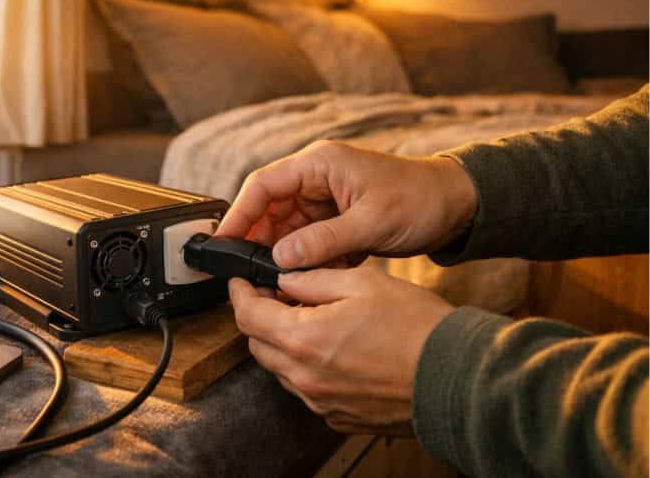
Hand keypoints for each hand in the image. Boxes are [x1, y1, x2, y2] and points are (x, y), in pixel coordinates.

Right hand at [216, 140, 477, 268]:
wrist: (458, 206)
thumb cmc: (420, 201)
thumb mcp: (371, 223)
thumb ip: (323, 241)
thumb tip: (281, 259)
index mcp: (319, 165)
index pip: (263, 185)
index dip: (240, 213)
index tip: (224, 242)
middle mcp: (316, 179)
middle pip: (269, 208)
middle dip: (258, 240)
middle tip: (246, 273)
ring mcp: (325, 200)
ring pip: (286, 228)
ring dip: (281, 255)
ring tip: (274, 282)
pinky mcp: (335, 220)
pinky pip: (307, 241)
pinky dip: (303, 260)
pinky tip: (303, 281)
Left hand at [228, 268, 453, 434]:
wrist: (457, 378)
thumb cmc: (415, 327)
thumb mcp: (361, 283)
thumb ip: (313, 279)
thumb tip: (285, 278)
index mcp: (303, 340)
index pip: (247, 317)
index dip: (239, 294)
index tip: (241, 282)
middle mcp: (305, 378)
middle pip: (258, 345)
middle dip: (260, 318)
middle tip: (277, 296)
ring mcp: (321, 402)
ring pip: (281, 370)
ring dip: (284, 344)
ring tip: (310, 320)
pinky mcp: (339, 417)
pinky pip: (307, 390)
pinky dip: (308, 368)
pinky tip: (333, 349)